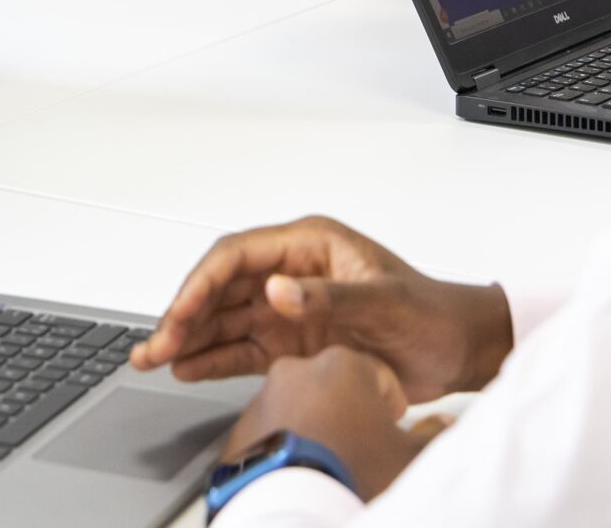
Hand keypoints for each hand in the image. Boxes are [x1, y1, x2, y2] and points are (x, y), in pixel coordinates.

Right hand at [131, 216, 512, 404]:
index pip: (237, 256)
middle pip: (221, 289)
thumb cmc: (430, 313)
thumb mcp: (384, 300)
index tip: (182, 312)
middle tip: (156, 344)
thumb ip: (329, 295)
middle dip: (184, 315)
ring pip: (223, 320)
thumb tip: (276, 292)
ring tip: (152, 358)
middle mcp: (290, 274)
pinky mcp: (292, 343)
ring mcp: (288, 310)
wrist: (458, 350)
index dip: (202, 283)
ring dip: (188, 338)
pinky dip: (212, 358)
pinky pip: (241, 349)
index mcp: (308, 244)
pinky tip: (187, 367)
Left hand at [220, 348, 427, 500]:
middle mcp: (295, 371)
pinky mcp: (239, 430)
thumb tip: (444, 427)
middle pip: (334, 388)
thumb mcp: (410, 458)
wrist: (297, 513)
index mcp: (342, 365)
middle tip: (361, 450)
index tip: (393, 428)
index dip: (391, 404)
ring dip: (314, 427)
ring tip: (329, 466)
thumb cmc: (357, 476)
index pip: (378, 375)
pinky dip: (285, 446)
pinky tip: (299, 475)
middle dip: (349, 413)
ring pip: (299, 407)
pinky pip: (270, 432)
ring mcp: (261, 399)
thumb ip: (434, 436)